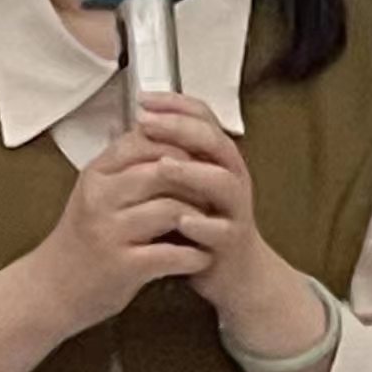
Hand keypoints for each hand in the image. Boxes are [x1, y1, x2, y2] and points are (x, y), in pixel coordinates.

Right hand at [29, 115, 219, 336]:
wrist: (51, 289)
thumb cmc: (82, 239)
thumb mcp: (95, 192)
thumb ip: (125, 166)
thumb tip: (165, 134)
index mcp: (96, 174)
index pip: (145, 140)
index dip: (181, 147)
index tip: (201, 161)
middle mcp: (100, 197)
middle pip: (164, 170)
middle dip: (198, 181)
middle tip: (216, 194)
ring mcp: (110, 232)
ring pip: (172, 209)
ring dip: (201, 218)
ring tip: (212, 226)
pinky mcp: (123, 267)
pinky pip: (172, 254)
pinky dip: (195, 256)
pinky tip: (201, 257)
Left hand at [114, 96, 325, 359]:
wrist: (236, 274)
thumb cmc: (204, 224)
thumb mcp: (188, 185)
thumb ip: (170, 155)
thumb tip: (136, 123)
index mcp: (217, 159)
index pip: (203, 118)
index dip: (176, 104)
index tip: (144, 98)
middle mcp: (232, 177)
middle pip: (214, 141)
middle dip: (180, 128)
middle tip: (147, 122)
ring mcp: (235, 210)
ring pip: (223, 182)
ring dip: (192, 172)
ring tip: (163, 166)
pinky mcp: (233, 242)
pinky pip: (222, 231)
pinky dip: (202, 225)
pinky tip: (181, 221)